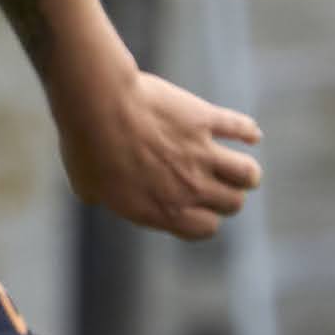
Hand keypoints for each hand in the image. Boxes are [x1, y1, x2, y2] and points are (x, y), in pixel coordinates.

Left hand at [58, 63, 260, 239]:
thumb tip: (95, 197)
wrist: (96, 106)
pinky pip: (242, 128)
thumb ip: (99, 196)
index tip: (197, 207)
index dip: (204, 219)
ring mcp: (200, 154)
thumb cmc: (84, 145)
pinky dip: (249, 131)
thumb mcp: (85, 183)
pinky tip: (248, 133)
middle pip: (232, 203)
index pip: (205, 228)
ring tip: (236, 166)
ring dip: (245, 172)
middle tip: (215, 183)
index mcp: (161, 209)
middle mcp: (188, 188)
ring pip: (247, 174)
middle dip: (227, 196)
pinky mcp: (206, 120)